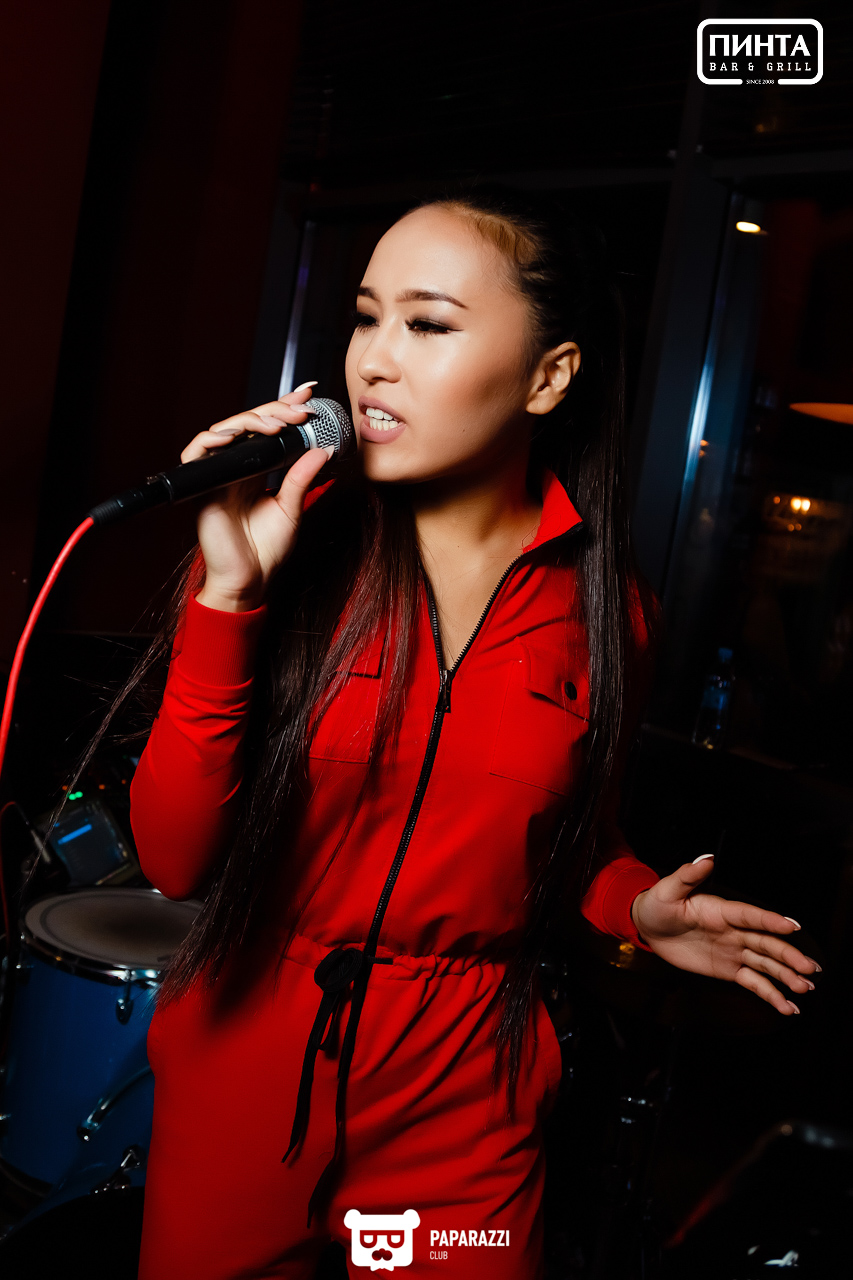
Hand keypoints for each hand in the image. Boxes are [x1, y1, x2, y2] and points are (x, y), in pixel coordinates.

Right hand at [184, 383, 331, 610]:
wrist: (249, 580)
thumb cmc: (267, 550)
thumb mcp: (292, 508)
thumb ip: (301, 477)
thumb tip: (323, 448)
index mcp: (256, 469)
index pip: (268, 430)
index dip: (284, 408)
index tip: (307, 394)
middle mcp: (235, 467)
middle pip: (248, 424)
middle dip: (274, 410)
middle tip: (300, 410)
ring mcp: (217, 475)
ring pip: (225, 430)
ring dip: (251, 421)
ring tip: (277, 424)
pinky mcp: (201, 487)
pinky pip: (196, 453)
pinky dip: (211, 440)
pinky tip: (232, 437)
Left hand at [630, 855, 820, 1015]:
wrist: (649, 926)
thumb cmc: (659, 904)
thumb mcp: (668, 889)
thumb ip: (688, 876)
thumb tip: (706, 859)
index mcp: (722, 910)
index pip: (750, 916)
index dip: (770, 921)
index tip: (792, 927)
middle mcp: (734, 930)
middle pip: (766, 942)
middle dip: (788, 955)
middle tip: (809, 968)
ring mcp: (734, 950)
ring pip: (765, 964)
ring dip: (786, 975)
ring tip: (806, 988)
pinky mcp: (729, 969)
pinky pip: (753, 982)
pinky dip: (771, 994)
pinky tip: (788, 1006)